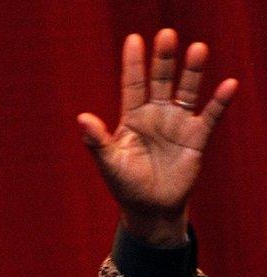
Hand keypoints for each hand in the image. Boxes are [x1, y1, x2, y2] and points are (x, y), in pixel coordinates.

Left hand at [77, 29, 237, 245]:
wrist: (150, 209)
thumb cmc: (126, 186)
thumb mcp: (108, 163)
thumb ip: (96, 140)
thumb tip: (81, 117)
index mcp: (131, 118)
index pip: (132, 84)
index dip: (133, 63)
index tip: (134, 39)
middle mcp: (155, 115)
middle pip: (160, 80)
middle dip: (163, 59)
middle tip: (167, 34)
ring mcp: (177, 124)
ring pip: (186, 91)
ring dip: (192, 72)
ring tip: (197, 49)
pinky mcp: (196, 138)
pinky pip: (210, 116)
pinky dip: (219, 102)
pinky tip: (228, 85)